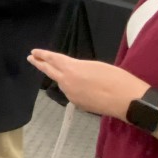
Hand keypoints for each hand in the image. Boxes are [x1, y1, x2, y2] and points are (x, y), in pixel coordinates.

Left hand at [27, 49, 149, 118]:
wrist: (126, 100)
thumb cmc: (116, 78)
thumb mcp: (96, 66)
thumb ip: (80, 68)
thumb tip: (75, 73)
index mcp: (72, 68)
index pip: (53, 59)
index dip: (42, 55)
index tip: (33, 51)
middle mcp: (67, 82)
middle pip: (49, 71)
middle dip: (39, 64)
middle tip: (31, 58)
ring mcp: (71, 95)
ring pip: (62, 83)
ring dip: (60, 77)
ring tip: (59, 71)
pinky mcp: (78, 105)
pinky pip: (72, 93)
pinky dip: (73, 88)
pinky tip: (83, 87)